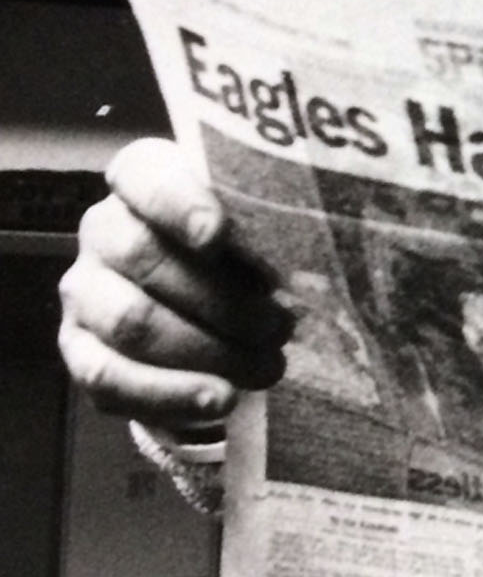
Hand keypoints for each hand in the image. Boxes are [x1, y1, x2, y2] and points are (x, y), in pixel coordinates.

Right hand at [56, 139, 290, 437]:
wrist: (215, 314)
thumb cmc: (248, 255)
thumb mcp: (263, 229)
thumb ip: (270, 225)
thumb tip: (307, 253)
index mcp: (144, 179)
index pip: (145, 176)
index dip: (179, 203)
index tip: (218, 233)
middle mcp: (104, 229)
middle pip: (144, 258)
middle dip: (223, 300)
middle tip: (281, 326)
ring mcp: (86, 292)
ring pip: (132, 322)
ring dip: (208, 351)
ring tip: (267, 365)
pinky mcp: (82, 351)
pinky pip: (111, 378)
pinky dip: (172, 394)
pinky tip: (220, 400)